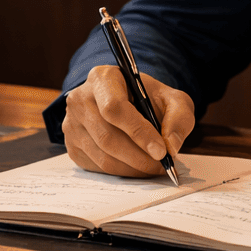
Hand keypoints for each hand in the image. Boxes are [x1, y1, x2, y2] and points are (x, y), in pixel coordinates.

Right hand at [62, 65, 194, 177]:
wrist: (126, 101)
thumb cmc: (147, 98)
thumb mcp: (171, 98)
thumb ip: (179, 117)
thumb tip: (171, 146)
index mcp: (103, 78)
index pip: (114, 108)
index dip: (138, 132)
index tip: (161, 151)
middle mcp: (80, 99)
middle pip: (108, 137)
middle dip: (139, 157)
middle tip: (162, 166)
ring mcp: (71, 123)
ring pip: (103, 156)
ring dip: (132, 168)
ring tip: (153, 168)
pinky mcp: (72, 145)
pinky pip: (97, 167)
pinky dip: (121, 172)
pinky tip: (137, 168)